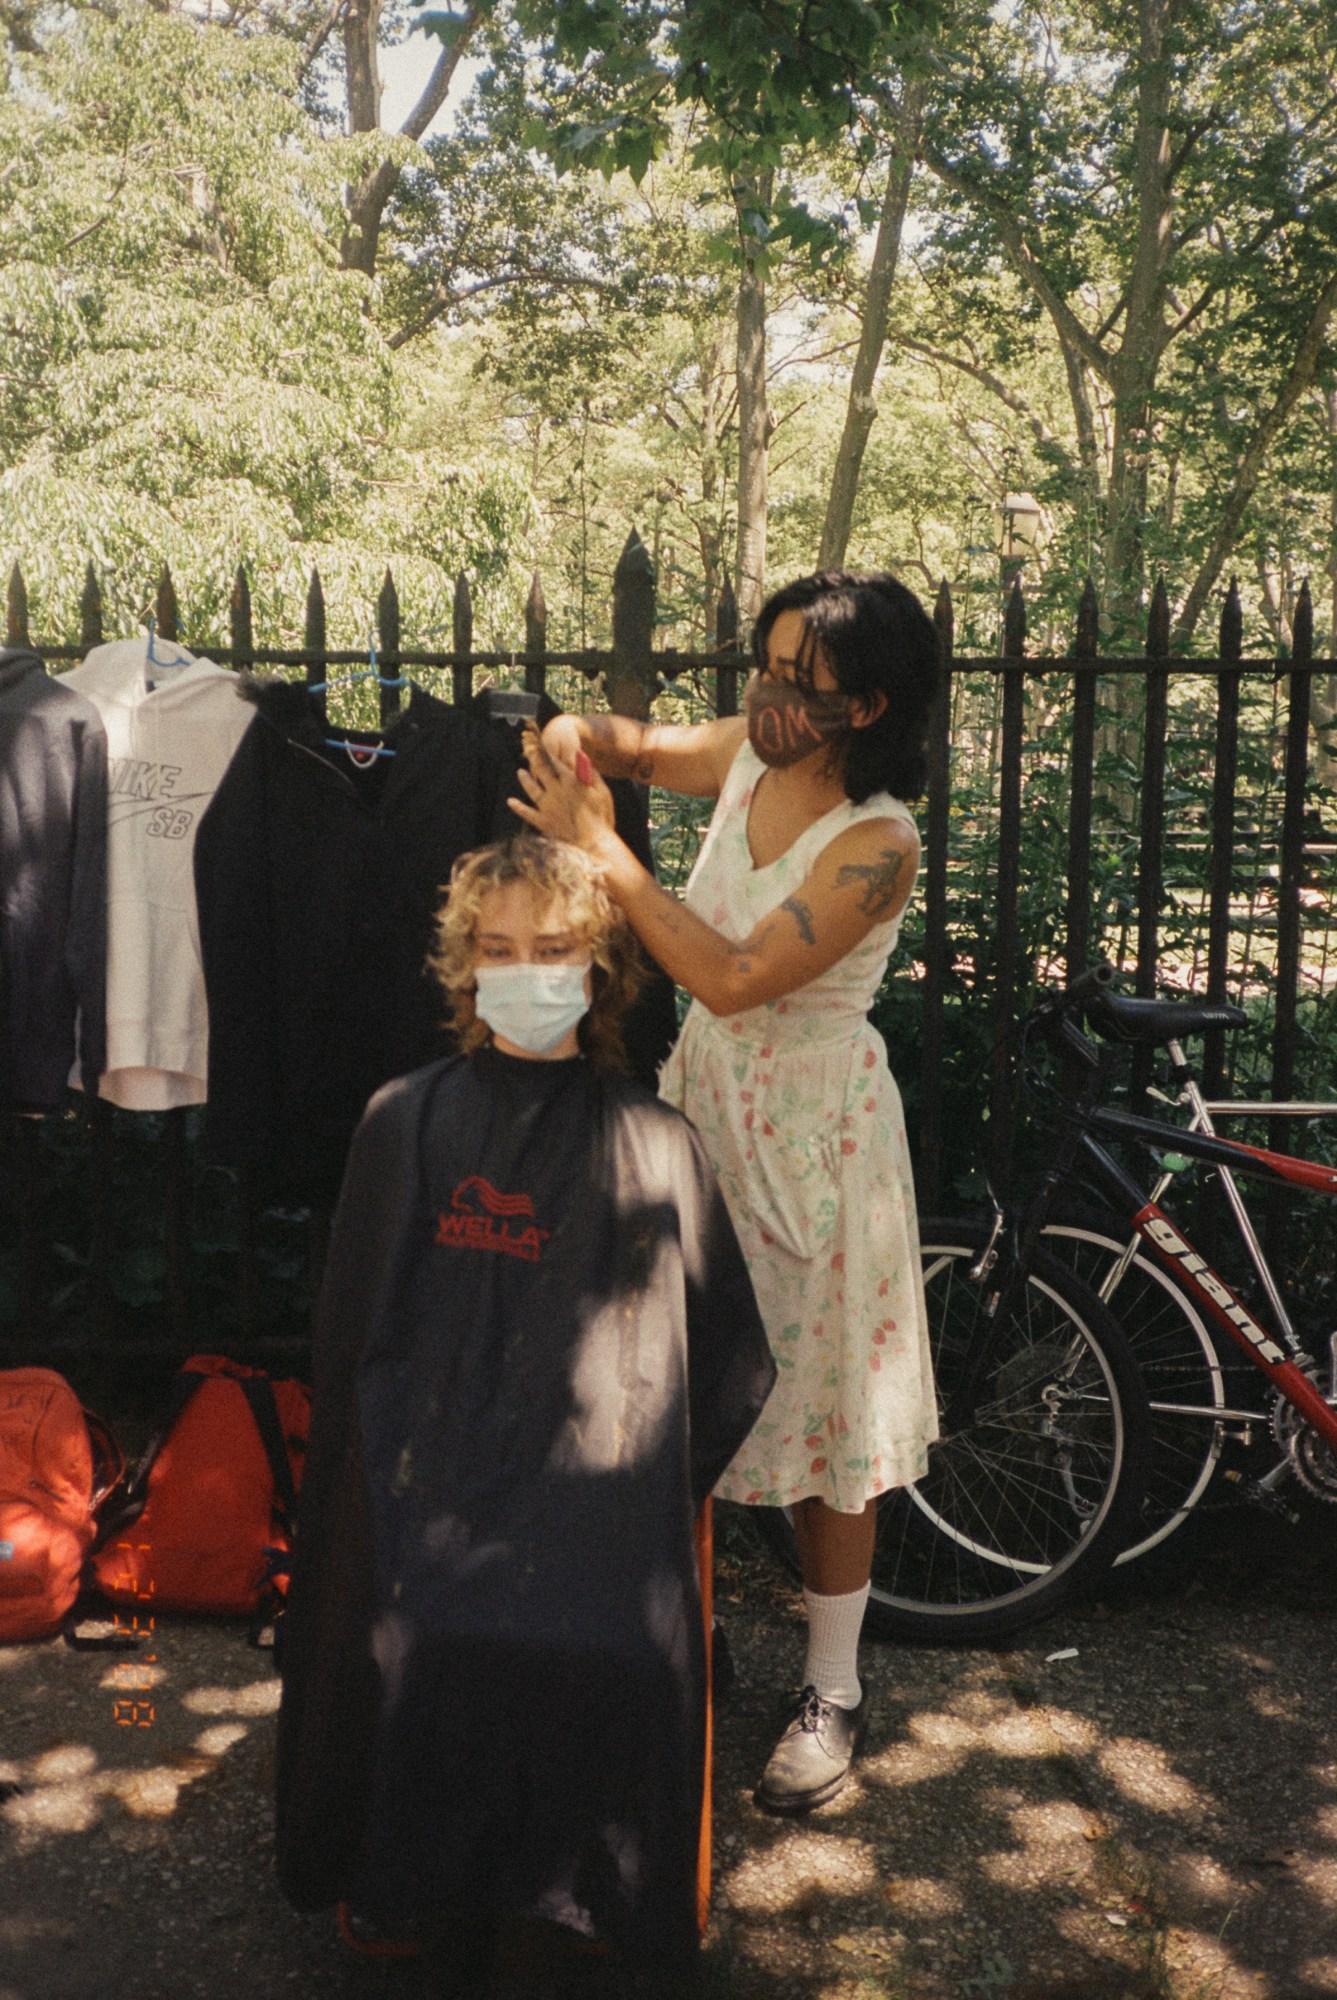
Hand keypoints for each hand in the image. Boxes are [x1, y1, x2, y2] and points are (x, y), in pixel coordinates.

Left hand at [511, 724, 616, 852]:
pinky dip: (518, 807)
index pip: (556, 761)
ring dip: (525, 779)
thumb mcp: (602, 791)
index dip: (547, 751)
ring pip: (531, 789)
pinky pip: (527, 813)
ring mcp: (547, 807)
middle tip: (528, 750)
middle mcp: (556, 791)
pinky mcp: (544, 822)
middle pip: (541, 770)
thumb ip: (591, 773)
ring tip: (520, 772)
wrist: (594, 842)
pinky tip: (510, 801)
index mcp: (571, 781)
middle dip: (534, 758)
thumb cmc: (602, 816)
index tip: (541, 743)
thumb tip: (582, 757)